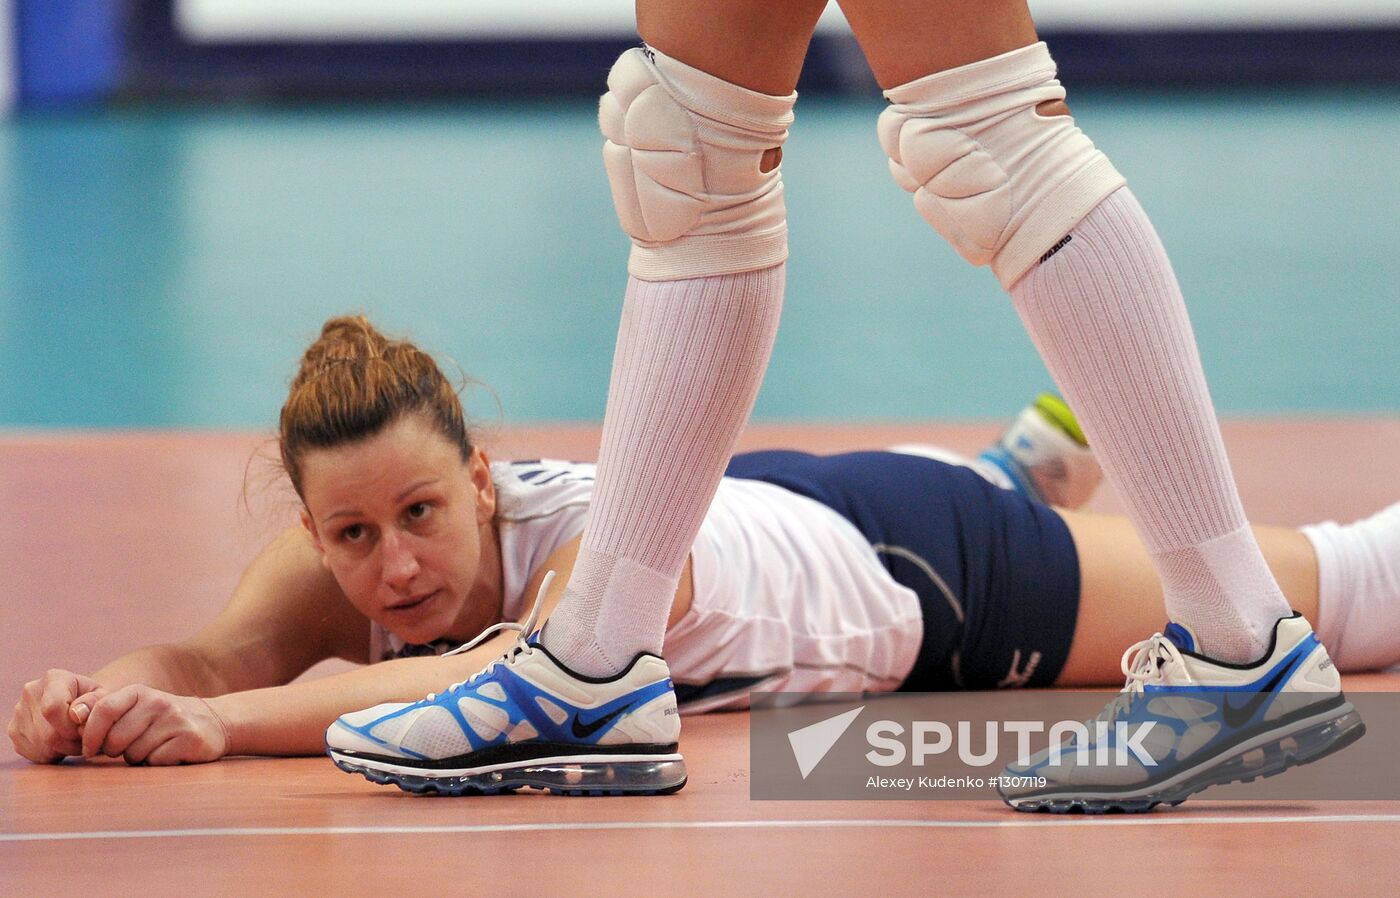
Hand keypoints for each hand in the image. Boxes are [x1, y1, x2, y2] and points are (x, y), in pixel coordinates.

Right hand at [7, 670, 103, 762]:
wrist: (76, 703)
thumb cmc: (94, 700)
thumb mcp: (103, 697)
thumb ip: (96, 703)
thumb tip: (77, 715)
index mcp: (54, 679)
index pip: (53, 708)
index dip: (71, 726)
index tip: (84, 729)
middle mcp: (30, 693)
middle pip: (49, 734)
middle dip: (72, 742)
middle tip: (84, 738)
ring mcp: (19, 713)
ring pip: (42, 746)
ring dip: (64, 749)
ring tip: (74, 738)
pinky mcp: (14, 731)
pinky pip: (34, 754)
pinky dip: (52, 754)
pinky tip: (62, 742)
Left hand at [75, 685, 230, 765]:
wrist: (213, 722)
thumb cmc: (162, 719)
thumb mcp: (134, 706)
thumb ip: (103, 709)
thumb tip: (71, 715)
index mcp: (138, 692)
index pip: (102, 710)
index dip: (90, 735)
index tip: (89, 749)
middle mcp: (158, 702)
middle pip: (115, 739)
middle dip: (115, 752)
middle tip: (128, 749)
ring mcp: (175, 719)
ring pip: (134, 754)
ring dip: (138, 759)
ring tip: (152, 748)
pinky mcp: (190, 739)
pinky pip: (156, 761)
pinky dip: (157, 763)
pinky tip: (169, 753)